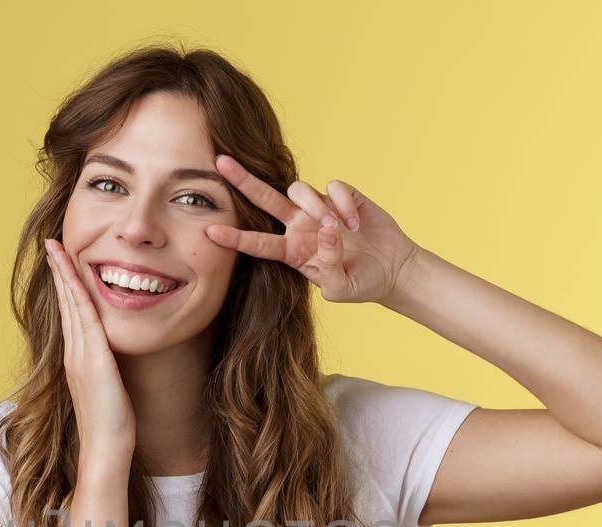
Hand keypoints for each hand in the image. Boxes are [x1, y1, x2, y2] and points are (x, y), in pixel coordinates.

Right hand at [44, 238, 136, 469]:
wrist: (105, 450)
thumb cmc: (111, 427)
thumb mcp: (109, 391)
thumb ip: (107, 372)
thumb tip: (112, 363)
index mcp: (77, 359)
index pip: (70, 314)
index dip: (65, 286)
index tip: (62, 262)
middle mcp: (73, 353)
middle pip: (65, 303)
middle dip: (59, 271)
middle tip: (52, 243)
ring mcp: (80, 356)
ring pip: (70, 305)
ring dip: (64, 274)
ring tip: (57, 248)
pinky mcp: (92, 360)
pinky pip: (84, 319)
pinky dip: (77, 294)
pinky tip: (76, 275)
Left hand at [204, 154, 421, 305]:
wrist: (392, 269)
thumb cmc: (362, 283)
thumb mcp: (342, 289)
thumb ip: (330, 269)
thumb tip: (326, 233)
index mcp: (292, 251)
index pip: (257, 243)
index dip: (235, 238)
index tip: (210, 231)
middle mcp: (300, 226)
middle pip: (264, 199)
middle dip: (242, 181)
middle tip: (220, 162)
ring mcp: (319, 208)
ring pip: (298, 190)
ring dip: (315, 207)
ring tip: (338, 228)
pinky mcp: (342, 195)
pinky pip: (333, 187)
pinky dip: (343, 204)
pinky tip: (357, 223)